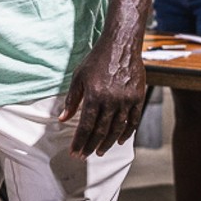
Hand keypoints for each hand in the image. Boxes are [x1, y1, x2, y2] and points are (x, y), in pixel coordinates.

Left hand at [58, 37, 145, 157]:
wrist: (121, 45)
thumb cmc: (97, 59)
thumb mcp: (78, 76)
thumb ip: (72, 99)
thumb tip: (62, 119)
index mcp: (94, 95)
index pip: (85, 125)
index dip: (80, 141)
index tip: (75, 151)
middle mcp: (111, 100)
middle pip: (100, 130)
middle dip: (91, 145)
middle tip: (85, 155)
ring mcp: (126, 100)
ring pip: (117, 129)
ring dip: (108, 143)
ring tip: (100, 151)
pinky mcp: (138, 97)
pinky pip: (133, 120)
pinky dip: (127, 133)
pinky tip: (119, 140)